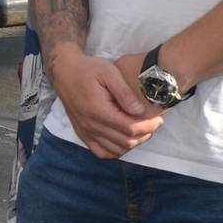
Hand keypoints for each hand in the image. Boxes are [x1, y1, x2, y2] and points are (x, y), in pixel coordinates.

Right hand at [48, 45, 162, 158]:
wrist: (64, 72)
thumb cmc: (88, 69)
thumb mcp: (109, 72)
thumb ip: (125, 93)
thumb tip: (140, 110)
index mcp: (98, 110)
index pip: (130, 129)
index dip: (148, 126)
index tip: (158, 118)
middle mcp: (91, 126)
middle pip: (125, 142)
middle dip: (145, 134)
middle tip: (154, 123)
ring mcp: (86, 132)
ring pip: (116, 150)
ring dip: (133, 143)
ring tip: (141, 129)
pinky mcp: (83, 134)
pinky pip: (102, 152)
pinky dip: (116, 150)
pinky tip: (124, 139)